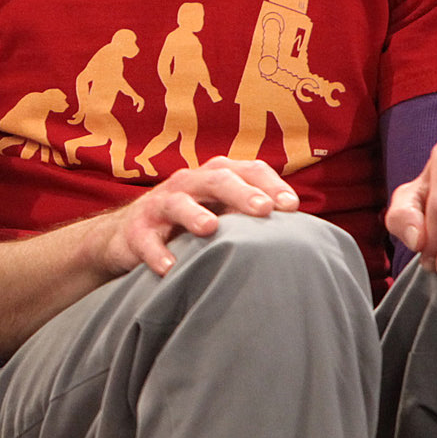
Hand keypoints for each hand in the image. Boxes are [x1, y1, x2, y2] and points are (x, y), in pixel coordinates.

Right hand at [92, 156, 299, 278]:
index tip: (292, 206)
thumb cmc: (191, 223)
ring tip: (210, 229)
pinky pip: (146, 240)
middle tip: (263, 209)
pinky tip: (170, 268)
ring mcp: (161, 205)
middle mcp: (189, 183)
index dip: (270, 184)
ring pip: (178, 202)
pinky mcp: (137, 230)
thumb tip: (307, 234)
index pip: (249, 169)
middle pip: (217, 179)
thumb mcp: (223, 212)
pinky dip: (157, 253)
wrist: (130, 234)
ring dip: (194, 214)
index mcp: (216, 176)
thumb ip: (254, 216)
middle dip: (241, 192)